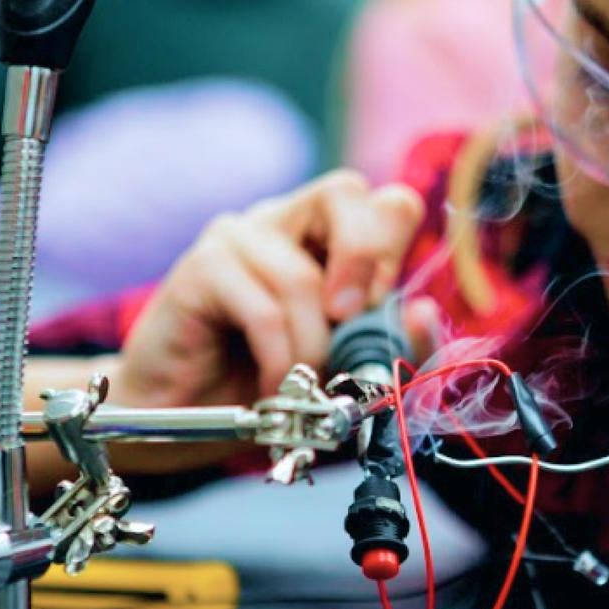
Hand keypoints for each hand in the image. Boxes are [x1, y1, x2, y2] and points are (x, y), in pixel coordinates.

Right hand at [110, 170, 427, 411]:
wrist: (185, 418)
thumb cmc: (267, 382)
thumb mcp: (345, 368)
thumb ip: (389, 344)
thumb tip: (422, 311)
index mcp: (328, 236)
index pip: (387, 203)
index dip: (395, 251)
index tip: (379, 309)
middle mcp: (285, 220)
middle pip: (346, 190)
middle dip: (363, 257)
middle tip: (348, 320)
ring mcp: (239, 237)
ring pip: (302, 276)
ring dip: (311, 347)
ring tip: (299, 383)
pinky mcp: (201, 268)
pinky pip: (263, 308)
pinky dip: (277, 358)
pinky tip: (270, 385)